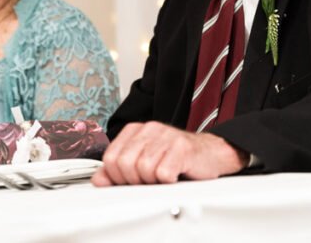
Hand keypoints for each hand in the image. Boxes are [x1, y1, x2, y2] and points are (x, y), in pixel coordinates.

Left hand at [92, 121, 247, 186]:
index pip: (110, 159)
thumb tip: (99, 180)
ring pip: (143, 169)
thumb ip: (118, 170)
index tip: (130, 181)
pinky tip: (175, 175)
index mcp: (134, 131)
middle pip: (124, 165)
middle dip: (135, 181)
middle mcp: (149, 129)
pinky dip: (168, 182)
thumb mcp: (144, 162)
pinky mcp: (182, 147)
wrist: (211, 154)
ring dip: (153, 182)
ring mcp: (166, 135)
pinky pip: (163, 174)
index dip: (117, 178)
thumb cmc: (177, 159)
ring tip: (163, 177)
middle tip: (149, 181)